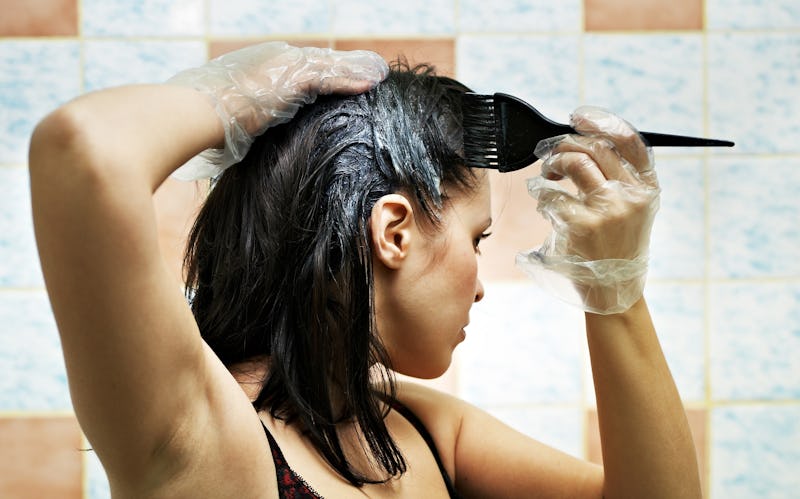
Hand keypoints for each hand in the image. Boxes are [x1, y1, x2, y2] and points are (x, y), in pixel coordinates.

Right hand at [167, 41, 388, 179]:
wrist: (196, 112)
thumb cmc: (206, 123)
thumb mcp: (234, 122)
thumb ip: (249, 123)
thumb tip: (250, 140)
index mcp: (261, 68)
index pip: (301, 70)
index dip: (325, 74)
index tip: (344, 80)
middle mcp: (274, 60)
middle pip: (319, 62)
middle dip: (344, 67)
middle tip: (370, 73)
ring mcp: (283, 65)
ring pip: (328, 65)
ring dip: (355, 70)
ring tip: (379, 74)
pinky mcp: (292, 75)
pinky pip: (329, 76)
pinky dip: (351, 79)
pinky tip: (372, 82)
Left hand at [516, 106, 659, 313]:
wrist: (612, 291)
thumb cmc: (616, 246)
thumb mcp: (632, 211)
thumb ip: (619, 179)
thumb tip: (584, 139)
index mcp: (647, 189)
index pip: (631, 142)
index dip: (603, 122)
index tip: (579, 116)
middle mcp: (631, 196)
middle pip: (596, 148)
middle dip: (567, 144)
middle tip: (552, 154)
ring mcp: (608, 210)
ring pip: (574, 164)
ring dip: (553, 164)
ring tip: (546, 177)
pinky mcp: (581, 226)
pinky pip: (552, 196)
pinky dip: (542, 195)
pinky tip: (544, 204)